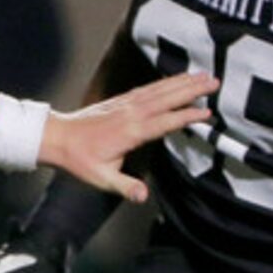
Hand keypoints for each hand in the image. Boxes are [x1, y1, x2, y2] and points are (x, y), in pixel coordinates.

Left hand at [38, 72, 215, 201]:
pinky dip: (166, 82)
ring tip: (204, 76)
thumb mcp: (101, 178)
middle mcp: (130, 113)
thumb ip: (125, 186)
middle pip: (166, 98)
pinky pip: (149, 88)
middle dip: (191, 89)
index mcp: (130, 132)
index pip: (164, 122)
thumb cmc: (79, 160)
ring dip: (183, 81)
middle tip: (215, 82)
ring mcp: (126, 104)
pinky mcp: (121, 100)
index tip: (206, 112)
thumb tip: (143, 196)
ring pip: (159, 89)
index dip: (185, 116)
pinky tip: (178, 79)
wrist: (57, 138)